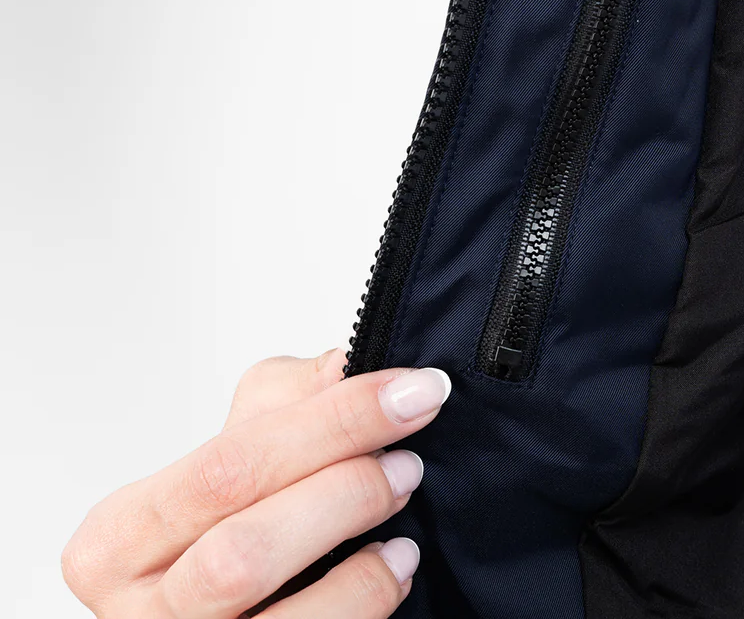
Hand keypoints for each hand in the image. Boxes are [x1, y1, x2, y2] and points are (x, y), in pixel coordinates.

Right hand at [61, 349, 451, 616]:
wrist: (204, 606)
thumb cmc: (212, 527)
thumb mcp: (228, 452)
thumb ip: (284, 400)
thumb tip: (349, 364)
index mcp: (118, 536)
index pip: (226, 467)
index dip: (330, 424)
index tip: (410, 391)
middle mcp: (139, 614)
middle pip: (242, 551)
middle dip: (342, 493)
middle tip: (407, 459)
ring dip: (361, 566)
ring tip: (404, 523)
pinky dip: (362, 607)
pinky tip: (392, 571)